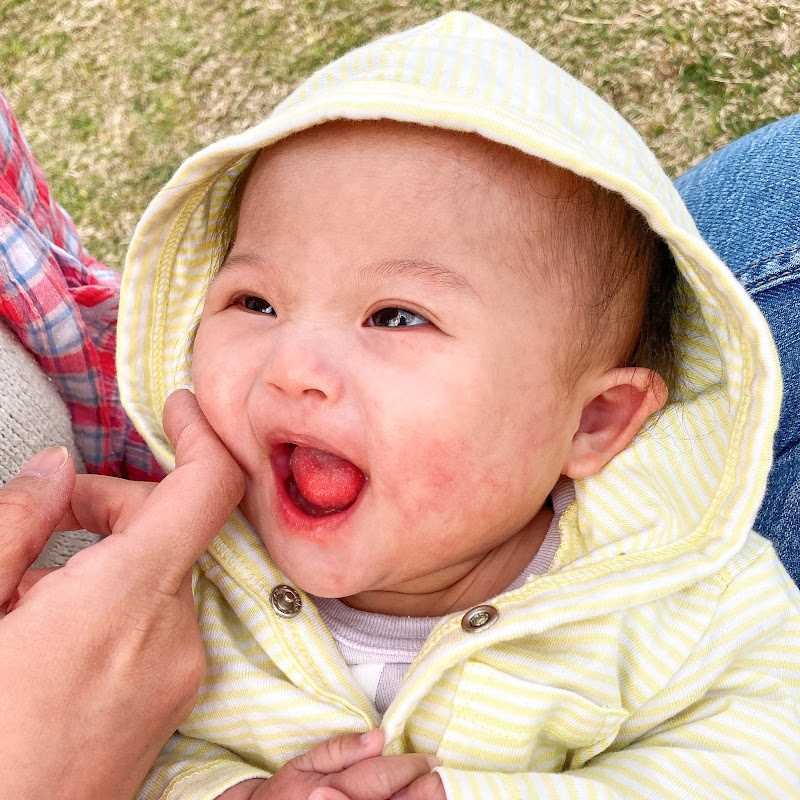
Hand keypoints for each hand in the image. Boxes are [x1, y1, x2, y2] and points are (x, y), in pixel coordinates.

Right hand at [0, 390, 243, 799]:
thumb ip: (15, 527)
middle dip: (114, 504)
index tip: (180, 406)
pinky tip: (61, 627)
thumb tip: (53, 469)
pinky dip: (124, 599)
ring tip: (33, 589)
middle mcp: (175, 633)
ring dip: (113, 555)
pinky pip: (163, 619)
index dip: (202, 433)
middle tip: (44, 516)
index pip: (207, 488)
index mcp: (125, 600)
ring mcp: (181, 672)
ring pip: (166, 573)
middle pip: (175, 528)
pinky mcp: (173, 699)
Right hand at [224, 730, 438, 799]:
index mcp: (328, 789)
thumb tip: (379, 737)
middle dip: (420, 791)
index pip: (379, 778)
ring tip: (433, 790)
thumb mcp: (305, 761)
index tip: (429, 760)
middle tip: (439, 778)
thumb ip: (341, 749)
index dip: (408, 768)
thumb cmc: (288, 790)